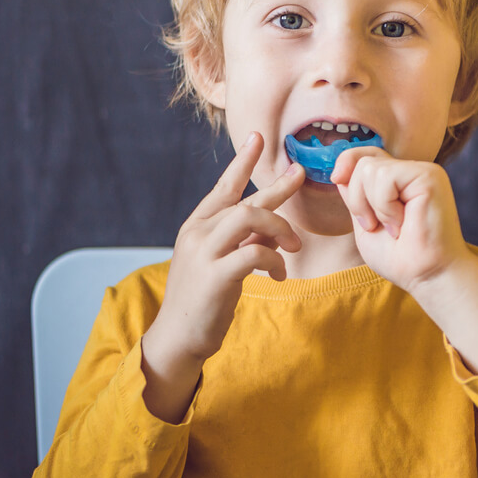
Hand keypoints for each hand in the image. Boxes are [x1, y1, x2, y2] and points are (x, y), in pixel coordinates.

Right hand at [140, 132, 302, 421]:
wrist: (177, 338)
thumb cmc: (203, 300)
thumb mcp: (220, 263)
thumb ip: (242, 242)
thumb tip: (275, 231)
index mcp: (196, 227)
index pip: (222, 187)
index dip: (242, 162)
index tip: (259, 138)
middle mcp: (197, 233)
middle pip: (244, 200)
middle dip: (276, 188)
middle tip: (300, 175)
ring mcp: (203, 253)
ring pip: (249, 218)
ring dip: (280, 228)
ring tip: (296, 247)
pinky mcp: (214, 275)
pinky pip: (254, 253)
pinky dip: (274, 260)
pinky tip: (279, 273)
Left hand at [330, 147, 470, 293]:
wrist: (427, 277)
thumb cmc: (401, 258)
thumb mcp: (366, 223)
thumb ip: (355, 197)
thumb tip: (339, 172)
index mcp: (399, 181)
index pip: (367, 154)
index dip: (347, 161)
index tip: (336, 179)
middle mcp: (412, 172)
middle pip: (363, 162)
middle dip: (357, 198)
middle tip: (375, 226)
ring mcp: (422, 171)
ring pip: (370, 169)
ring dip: (372, 205)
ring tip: (393, 227)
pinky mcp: (429, 176)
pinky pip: (386, 177)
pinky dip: (384, 206)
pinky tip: (402, 223)